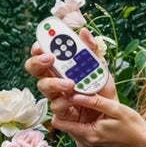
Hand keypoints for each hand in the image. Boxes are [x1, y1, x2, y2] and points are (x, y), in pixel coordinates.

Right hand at [25, 27, 117, 146]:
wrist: (110, 115)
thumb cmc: (102, 90)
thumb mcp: (100, 67)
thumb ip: (92, 49)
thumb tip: (83, 31)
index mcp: (62, 67)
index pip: (44, 54)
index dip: (39, 48)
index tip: (41, 43)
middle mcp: (55, 80)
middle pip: (35, 69)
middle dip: (38, 61)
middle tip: (49, 58)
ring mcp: (56, 96)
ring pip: (43, 86)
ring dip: (54, 83)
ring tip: (70, 83)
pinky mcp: (61, 114)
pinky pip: (56, 106)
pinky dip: (66, 102)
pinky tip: (75, 101)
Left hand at [55, 92, 145, 146]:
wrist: (145, 143)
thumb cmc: (133, 127)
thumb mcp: (116, 109)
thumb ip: (95, 102)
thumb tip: (76, 94)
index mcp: (89, 134)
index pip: (60, 122)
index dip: (61, 107)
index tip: (67, 95)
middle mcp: (86, 142)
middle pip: (65, 124)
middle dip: (68, 109)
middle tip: (76, 95)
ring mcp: (90, 145)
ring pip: (73, 126)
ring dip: (76, 115)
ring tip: (86, 101)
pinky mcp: (94, 144)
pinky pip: (81, 130)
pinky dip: (83, 121)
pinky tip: (93, 113)